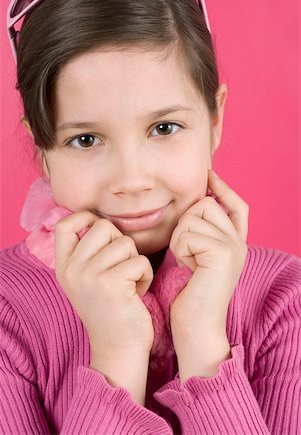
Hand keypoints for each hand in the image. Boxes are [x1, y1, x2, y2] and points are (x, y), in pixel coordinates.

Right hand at [55, 211, 154, 359]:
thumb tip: (98, 220)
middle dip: (121, 243)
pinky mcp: (111, 283)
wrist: (118, 349)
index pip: (64, 226)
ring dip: (135, 261)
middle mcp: (72, 270)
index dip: (85, 218)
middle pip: (102, 227)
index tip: (101, 231)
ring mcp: (89, 276)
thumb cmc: (110, 310)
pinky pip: (140, 261)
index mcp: (64, 267)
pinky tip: (138, 293)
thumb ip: (87, 253)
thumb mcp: (87, 280)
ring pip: (125, 243)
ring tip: (130, 283)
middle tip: (122, 267)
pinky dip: (146, 275)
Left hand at [169, 169, 248, 377]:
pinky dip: (180, 249)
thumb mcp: (198, 258)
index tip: (209, 174)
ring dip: (180, 237)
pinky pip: (188, 233)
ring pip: (194, 217)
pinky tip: (187, 268)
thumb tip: (193, 206)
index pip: (236, 205)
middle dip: (186, 223)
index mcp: (235, 243)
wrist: (196, 327)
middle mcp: (239, 242)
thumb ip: (201, 234)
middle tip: (185, 251)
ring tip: (186, 261)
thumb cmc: (190, 295)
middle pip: (206, 204)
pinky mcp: (222, 253)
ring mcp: (233, 246)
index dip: (223, 188)